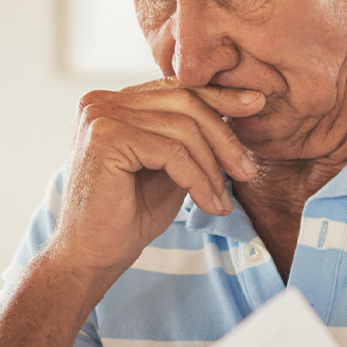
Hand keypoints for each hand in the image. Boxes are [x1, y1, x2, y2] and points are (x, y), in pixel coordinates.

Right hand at [47, 79, 267, 277]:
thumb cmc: (126, 217)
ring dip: (212, 167)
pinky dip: (198, 180)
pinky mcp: (105, 138)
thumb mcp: (168, 169)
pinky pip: (171, 152)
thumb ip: (189, 138)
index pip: (175, 88)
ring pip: (182, 127)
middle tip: (247, 170)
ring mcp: (100, 116)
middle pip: (183, 100)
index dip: (219, 96)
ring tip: (224, 200)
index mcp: (112, 103)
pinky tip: (208, 204)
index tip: (256, 104)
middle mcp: (100, 101)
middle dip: (223, 136)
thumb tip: (237, 109)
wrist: (91, 257)